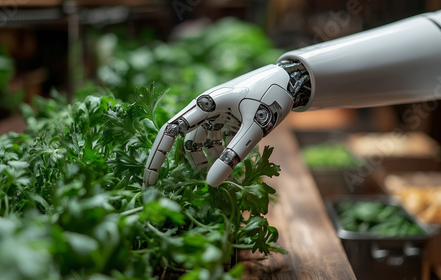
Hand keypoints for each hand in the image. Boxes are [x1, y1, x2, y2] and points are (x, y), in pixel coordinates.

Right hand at [143, 62, 306, 186]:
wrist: (291, 80)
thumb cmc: (271, 98)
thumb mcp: (254, 129)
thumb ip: (232, 155)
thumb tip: (210, 184)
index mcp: (206, 104)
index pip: (171, 131)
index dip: (156, 156)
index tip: (149, 180)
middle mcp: (205, 107)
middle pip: (185, 139)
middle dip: (188, 162)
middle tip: (190, 187)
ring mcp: (216, 111)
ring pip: (202, 141)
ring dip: (208, 160)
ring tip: (224, 178)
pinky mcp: (226, 116)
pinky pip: (215, 138)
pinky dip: (220, 152)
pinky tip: (233, 166)